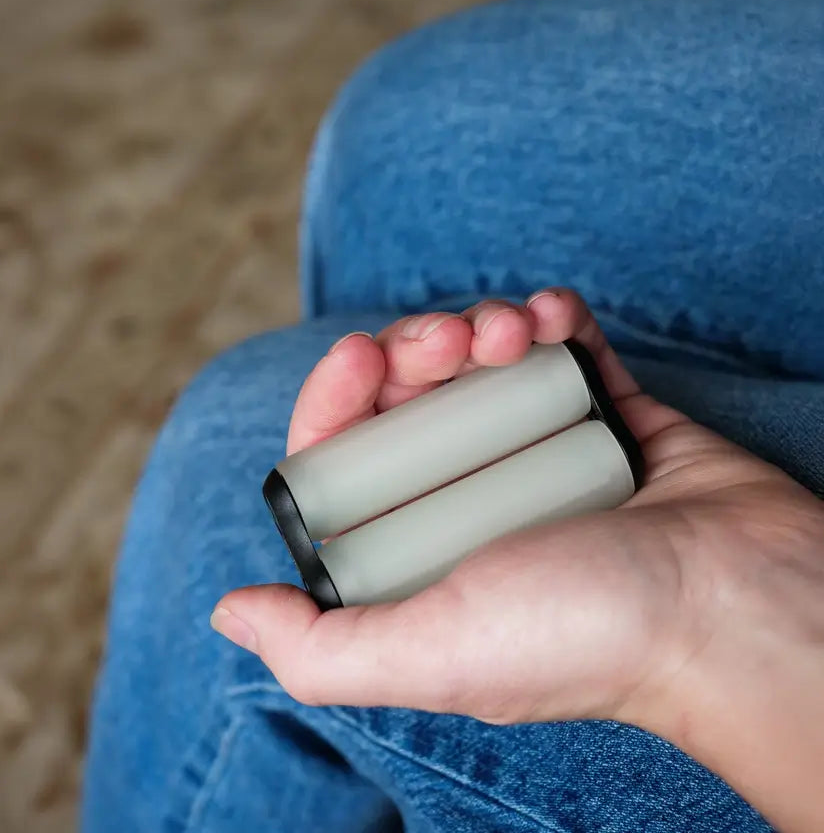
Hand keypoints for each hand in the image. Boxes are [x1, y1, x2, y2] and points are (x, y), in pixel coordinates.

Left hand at [212, 291, 823, 831]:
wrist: (735, 605)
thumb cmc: (584, 633)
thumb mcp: (433, 653)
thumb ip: (320, 650)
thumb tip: (232, 610)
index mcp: (420, 556)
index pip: (346, 461)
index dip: (337, 399)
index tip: (363, 356)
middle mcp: (472, 507)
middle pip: (412, 399)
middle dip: (416, 348)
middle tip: (450, 341)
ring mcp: (540, 458)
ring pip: (483, 367)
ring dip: (482, 325)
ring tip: (511, 330)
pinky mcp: (605, 419)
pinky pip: (563, 351)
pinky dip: (550, 319)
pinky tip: (554, 315)